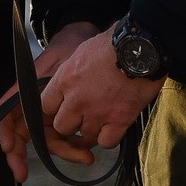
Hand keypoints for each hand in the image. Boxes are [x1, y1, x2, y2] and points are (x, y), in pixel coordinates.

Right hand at [0, 23, 101, 182]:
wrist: (90, 42)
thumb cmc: (69, 47)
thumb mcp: (58, 62)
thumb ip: (47, 84)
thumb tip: (35, 103)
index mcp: (26, 91)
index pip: (5, 115)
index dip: (4, 134)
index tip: (10, 149)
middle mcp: (33, 105)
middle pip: (21, 135)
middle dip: (21, 156)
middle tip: (22, 174)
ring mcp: (47, 113)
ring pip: (46, 140)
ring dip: (62, 152)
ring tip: (83, 157)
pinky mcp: (63, 118)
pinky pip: (63, 138)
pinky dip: (72, 147)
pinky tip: (85, 151)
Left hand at [38, 30, 163, 160]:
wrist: (140, 47)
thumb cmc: (113, 43)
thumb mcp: (82, 52)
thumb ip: (71, 73)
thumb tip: (69, 82)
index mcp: (65, 80)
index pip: (45, 106)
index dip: (54, 109)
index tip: (62, 107)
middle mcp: (77, 100)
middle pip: (62, 127)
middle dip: (71, 124)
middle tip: (83, 116)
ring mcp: (98, 112)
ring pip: (85, 136)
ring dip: (92, 130)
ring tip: (102, 119)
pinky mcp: (119, 120)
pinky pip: (106, 142)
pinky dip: (109, 138)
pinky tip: (114, 128)